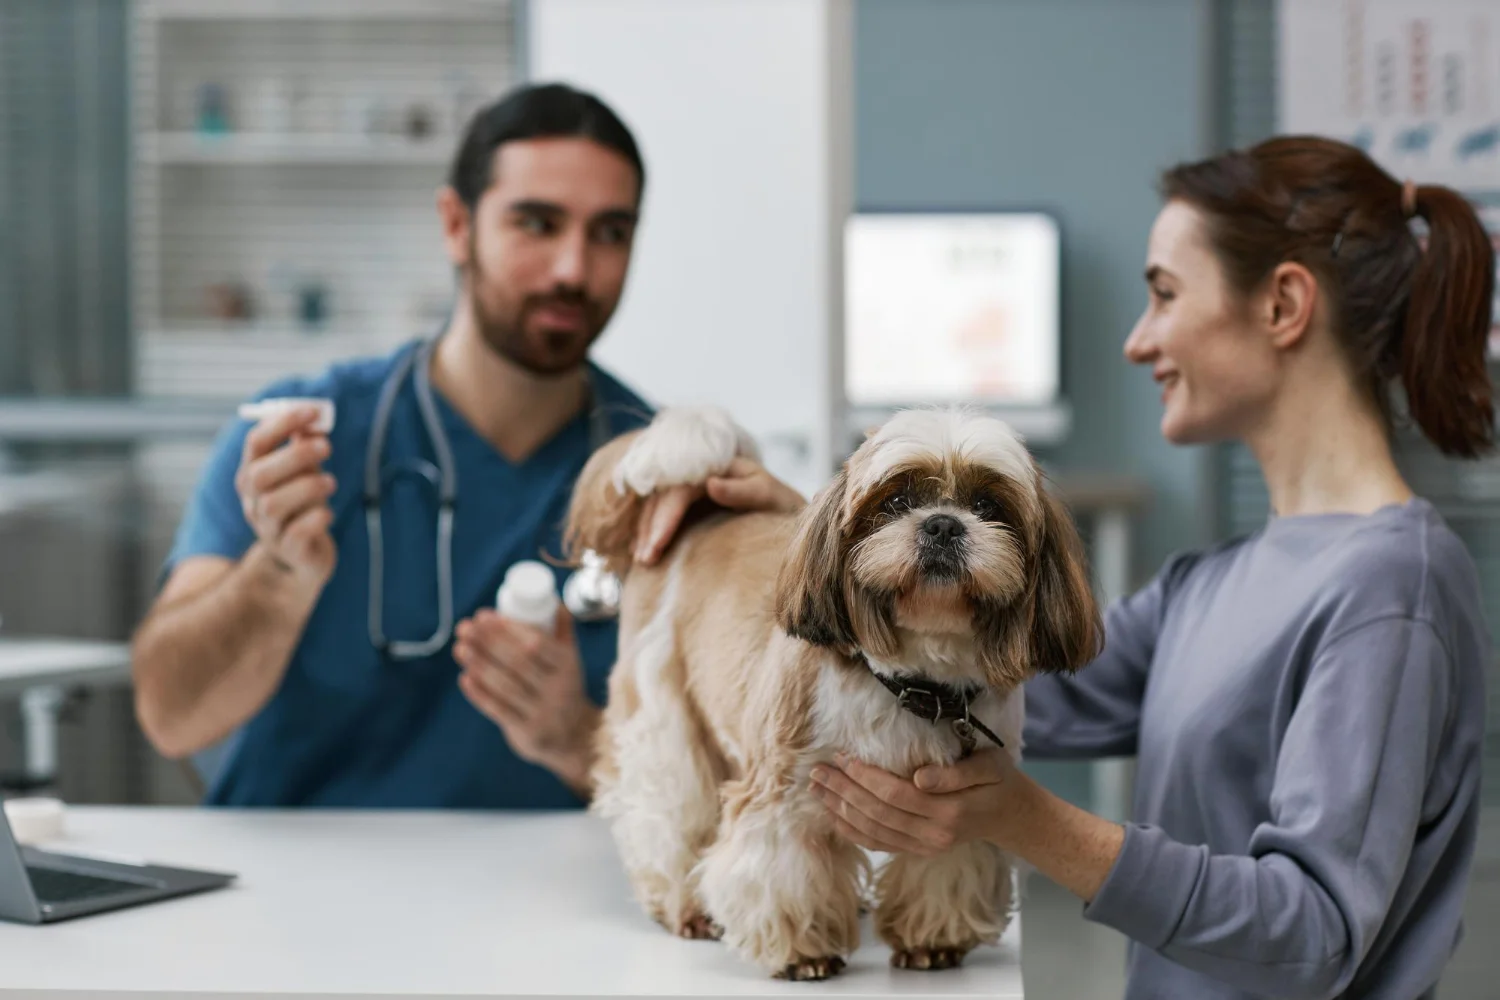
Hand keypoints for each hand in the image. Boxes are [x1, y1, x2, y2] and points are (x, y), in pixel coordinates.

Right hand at [235, 405, 336, 587]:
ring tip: (330, 483)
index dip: (283, 423)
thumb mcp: (302, 474)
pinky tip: (328, 513)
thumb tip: (314, 420)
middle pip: (260, 474)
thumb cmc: (301, 506)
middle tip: (327, 446)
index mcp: (253, 475)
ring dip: (307, 487)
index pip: (256, 443)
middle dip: (295, 456)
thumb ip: (304, 447)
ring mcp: (268, 528)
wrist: (299, 558)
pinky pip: (296, 533)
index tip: (313, 411)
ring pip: (274, 504)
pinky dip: (314, 519)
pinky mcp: (289, 550)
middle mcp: (253, 501)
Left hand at [452, 605, 599, 795]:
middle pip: (518, 662)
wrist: (575, 737)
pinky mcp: (528, 732)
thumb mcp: (570, 661)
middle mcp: (558, 688)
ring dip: (480, 664)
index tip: (484, 616)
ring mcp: (543, 711)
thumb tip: (553, 600)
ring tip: (460, 647)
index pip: (537, 642)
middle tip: (464, 627)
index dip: (509, 628)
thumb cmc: (564, 688)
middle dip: (488, 641)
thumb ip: (562, 632)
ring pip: (506, 685)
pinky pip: (500, 710)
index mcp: (567, 664)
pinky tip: (465, 677)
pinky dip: (480, 694)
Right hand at [633, 457, 805, 564]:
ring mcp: (692, 488)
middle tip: (646, 559)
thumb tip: (709, 484)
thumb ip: (742, 491)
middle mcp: (700, 474)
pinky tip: (641, 551)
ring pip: (657, 505)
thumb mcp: (770, 496)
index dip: (666, 514)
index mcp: (717, 465)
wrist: (791, 514)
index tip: (659, 543)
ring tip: (642, 560)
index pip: (680, 487)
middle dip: (651, 528)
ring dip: (646, 532)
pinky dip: (650, 532)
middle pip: (663, 496)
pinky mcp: (690, 505)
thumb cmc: (783, 505)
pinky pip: (661, 514)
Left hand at [807, 749, 1019, 856]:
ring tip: (816, 789)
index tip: (841, 757)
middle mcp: (934, 835)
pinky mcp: (918, 851)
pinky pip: (878, 844)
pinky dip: (852, 831)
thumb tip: (920, 777)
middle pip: (877, 813)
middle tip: (816, 771)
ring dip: (840, 810)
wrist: (1010, 814)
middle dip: (843, 791)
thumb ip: (957, 772)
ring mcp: (924, 847)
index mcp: (950, 811)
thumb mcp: (990, 766)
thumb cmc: (998, 780)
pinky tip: (833, 815)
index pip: (894, 794)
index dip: (864, 776)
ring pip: (872, 831)